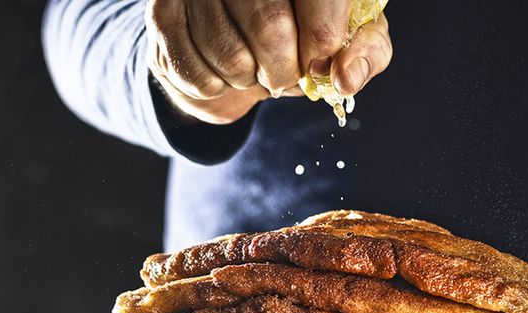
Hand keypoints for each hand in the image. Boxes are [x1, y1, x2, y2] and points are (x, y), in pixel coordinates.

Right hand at [144, 0, 393, 123]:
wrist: (233, 33)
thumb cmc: (300, 32)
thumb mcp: (346, 37)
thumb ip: (364, 54)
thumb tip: (345, 79)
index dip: (324, 43)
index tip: (320, 62)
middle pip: (269, 27)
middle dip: (284, 71)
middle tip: (284, 75)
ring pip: (230, 56)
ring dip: (249, 81)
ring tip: (253, 68)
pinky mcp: (163, 10)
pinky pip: (196, 73)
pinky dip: (218, 87)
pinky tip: (223, 69)